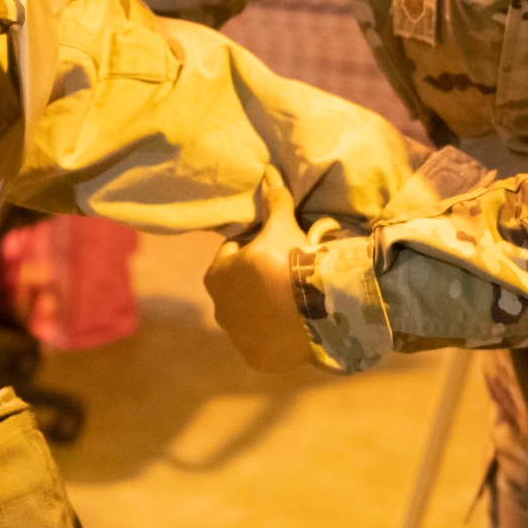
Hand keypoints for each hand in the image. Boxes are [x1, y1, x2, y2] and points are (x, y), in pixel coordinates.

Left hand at [204, 169, 312, 371]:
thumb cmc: (288, 261)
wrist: (311, 310)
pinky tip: (294, 326)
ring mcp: (237, 337)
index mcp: (216, 275)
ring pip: (251, 317)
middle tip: (286, 274)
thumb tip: (268, 170)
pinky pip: (265, 344)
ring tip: (294, 302)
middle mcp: (219, 309)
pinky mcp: (256, 358)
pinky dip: (275, 336)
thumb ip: (273, 201)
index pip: (233, 255)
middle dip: (256, 282)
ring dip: (265, 310)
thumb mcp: (281, 227)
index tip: (275, 247)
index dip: (254, 249)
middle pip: (239, 289)